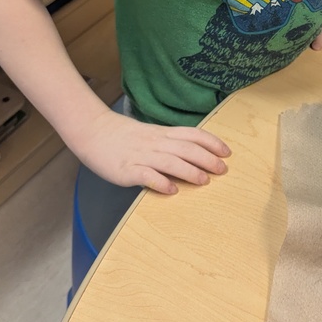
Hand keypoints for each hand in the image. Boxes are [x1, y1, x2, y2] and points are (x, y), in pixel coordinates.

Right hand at [73, 108, 230, 193]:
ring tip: (204, 181)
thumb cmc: (125, 136)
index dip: (212, 142)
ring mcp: (141, 156)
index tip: (227, 152)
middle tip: (223, 170)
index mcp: (162, 134)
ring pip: (170, 161)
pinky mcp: (126, 170)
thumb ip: (170, 144)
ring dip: (189, 171)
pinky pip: (146, 176)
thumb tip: (193, 158)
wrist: (93, 131)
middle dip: (207, 159)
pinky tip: (171, 190)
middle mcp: (155, 143)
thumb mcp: (151, 135)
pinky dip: (160, 182)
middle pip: (186, 148)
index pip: (192, 134)